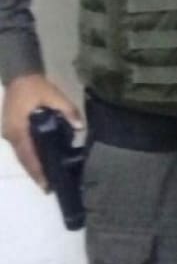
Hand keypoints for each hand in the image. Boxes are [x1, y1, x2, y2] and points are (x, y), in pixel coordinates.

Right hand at [2, 74, 81, 189]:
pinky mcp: (12, 129)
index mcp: (19, 129)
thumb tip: (80, 127)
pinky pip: (21, 148)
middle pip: (23, 159)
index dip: (37, 170)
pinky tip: (39, 163)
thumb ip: (68, 111)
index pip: (29, 155)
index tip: (45, 184)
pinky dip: (29, 157)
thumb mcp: (55, 96)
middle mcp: (11, 134)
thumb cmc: (36, 87)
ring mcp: (9, 132)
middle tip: (47, 187)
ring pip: (21, 155)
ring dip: (31, 167)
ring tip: (44, 180)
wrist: (20, 76)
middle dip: (35, 173)